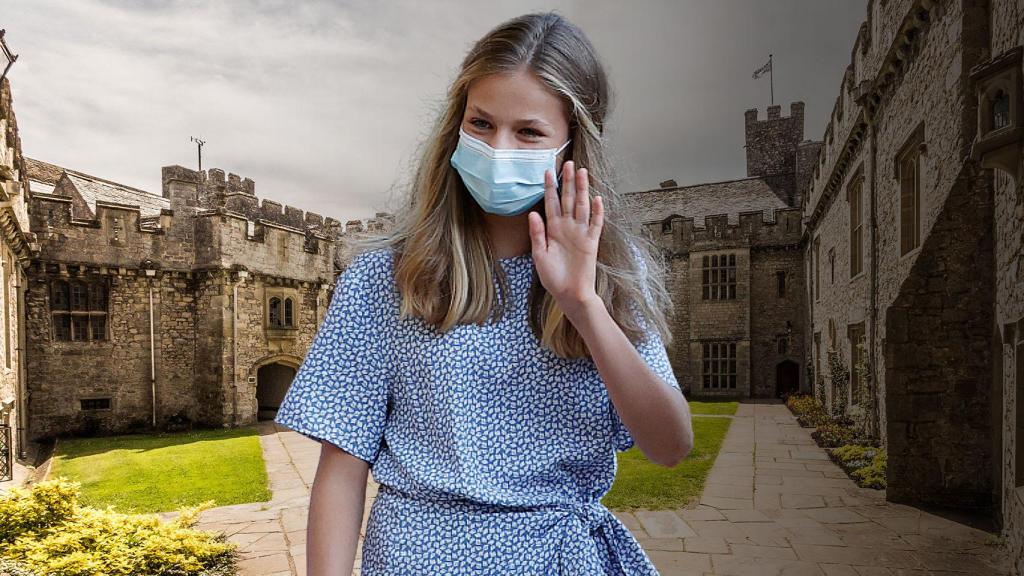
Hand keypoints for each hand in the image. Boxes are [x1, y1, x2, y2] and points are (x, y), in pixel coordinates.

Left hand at [527, 160, 604, 318]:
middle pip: (569, 200)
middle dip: (568, 182)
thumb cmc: (553, 277)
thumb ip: (537, 234)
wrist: (569, 294)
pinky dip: (597, 212)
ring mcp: (580, 233)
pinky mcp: (591, 242)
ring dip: (582, 190)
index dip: (550, 188)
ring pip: (582, 206)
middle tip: (568, 163)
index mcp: (553, 230)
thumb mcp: (540, 255)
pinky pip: (595, 224)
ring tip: (582, 172)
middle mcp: (567, 228)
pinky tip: (596, 198)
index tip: (546, 172)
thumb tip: (533, 214)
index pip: (551, 203)